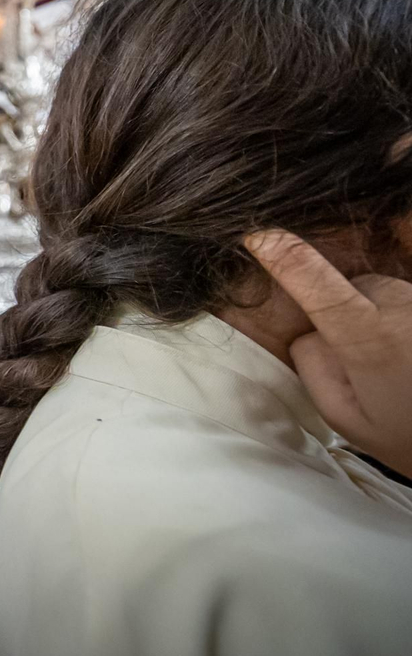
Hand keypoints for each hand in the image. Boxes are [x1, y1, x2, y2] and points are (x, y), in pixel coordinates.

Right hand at [247, 231, 411, 476]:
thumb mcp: (349, 419)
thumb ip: (314, 368)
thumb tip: (308, 332)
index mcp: (370, 338)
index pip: (315, 283)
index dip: (285, 256)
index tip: (259, 235)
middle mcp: (403, 308)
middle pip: (351, 290)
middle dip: (347, 317)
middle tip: (368, 370)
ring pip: (384, 293)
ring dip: (383, 317)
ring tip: (404, 367)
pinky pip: (405, 298)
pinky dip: (402, 319)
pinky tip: (407, 353)